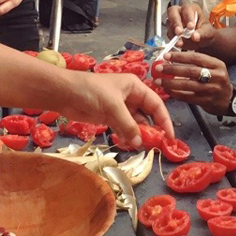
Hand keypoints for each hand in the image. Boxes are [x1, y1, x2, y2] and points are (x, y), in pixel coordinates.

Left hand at [59, 72, 173, 147]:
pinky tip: (127, 144)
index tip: (170, 136)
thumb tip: (139, 143)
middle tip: (156, 146)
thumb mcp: (113, 107)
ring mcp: (119, 107)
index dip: (164, 120)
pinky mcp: (108, 117)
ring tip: (141, 148)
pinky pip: (123, 128)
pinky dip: (126, 136)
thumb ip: (128, 125)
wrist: (65, 93)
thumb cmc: (91, 91)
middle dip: (152, 129)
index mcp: (135, 87)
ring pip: (134, 123)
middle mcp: (130, 96)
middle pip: (147, 115)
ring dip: (138, 135)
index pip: (156, 104)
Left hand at [155, 51, 231, 114]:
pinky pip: (187, 97)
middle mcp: (216, 76)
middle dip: (172, 69)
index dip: (180, 56)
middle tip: (159, 68)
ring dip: (170, 83)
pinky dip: (175, 93)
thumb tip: (172, 59)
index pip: (196, 57)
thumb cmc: (216, 81)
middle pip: (191, 71)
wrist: (229, 99)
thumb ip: (197, 63)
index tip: (166, 56)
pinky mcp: (206, 101)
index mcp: (217, 64)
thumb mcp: (213, 68)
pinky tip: (167, 90)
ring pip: (187, 85)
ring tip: (158, 81)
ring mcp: (211, 90)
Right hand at [165, 3, 217, 47]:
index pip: (187, 9)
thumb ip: (202, 34)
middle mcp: (181, 12)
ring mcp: (174, 21)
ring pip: (169, 24)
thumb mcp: (208, 32)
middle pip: (172, 12)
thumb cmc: (206, 32)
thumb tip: (194, 37)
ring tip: (180, 42)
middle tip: (180, 33)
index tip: (191, 27)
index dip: (188, 17)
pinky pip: (169, 34)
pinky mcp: (171, 31)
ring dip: (173, 33)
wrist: (203, 41)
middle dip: (176, 22)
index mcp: (191, 8)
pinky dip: (173, 39)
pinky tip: (178, 44)